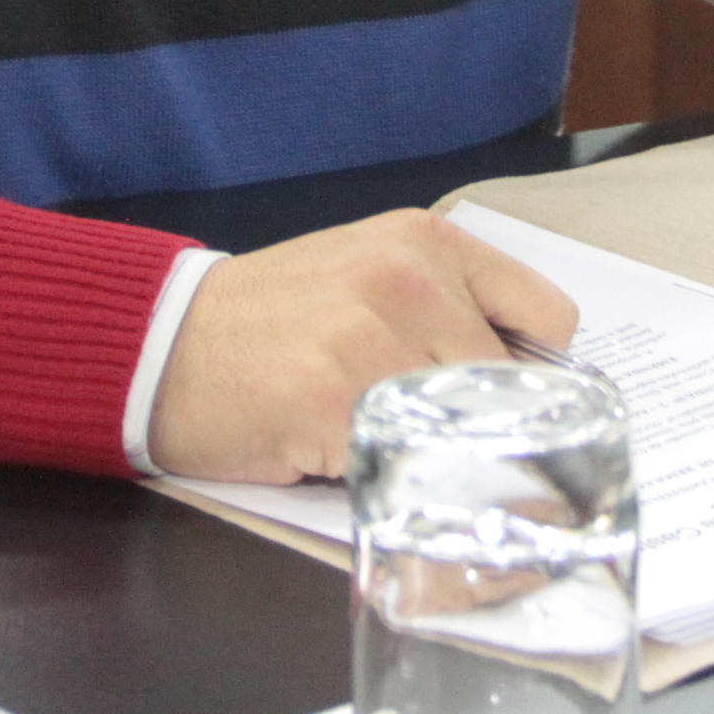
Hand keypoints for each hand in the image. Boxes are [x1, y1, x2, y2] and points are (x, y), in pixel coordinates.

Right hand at [145, 209, 578, 483]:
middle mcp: (408, 277)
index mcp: (426, 241)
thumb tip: (528, 380)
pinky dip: (380, 471)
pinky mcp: (336, 398)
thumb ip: (446, 305)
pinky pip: (402, 459)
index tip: (497, 398)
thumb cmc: (271, 320)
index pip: (549, 317)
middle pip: (508, 386)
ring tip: (366, 430)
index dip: (528, 370)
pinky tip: (331, 447)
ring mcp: (373, 336)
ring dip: (425, 448)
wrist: (164, 342)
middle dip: (472, 420)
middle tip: (411, 426)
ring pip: (462, 428)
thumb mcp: (368, 275)